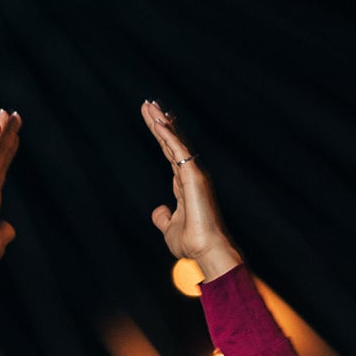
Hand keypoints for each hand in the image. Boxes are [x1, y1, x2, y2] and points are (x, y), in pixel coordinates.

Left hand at [140, 100, 242, 279]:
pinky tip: (158, 122)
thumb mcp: (169, 229)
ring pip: (176, 142)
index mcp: (185, 184)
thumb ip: (163, 218)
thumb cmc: (192, 243)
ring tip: (150, 105)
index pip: (170, 153)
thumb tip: (158, 211)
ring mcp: (194, 174)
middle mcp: (191, 175)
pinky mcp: (195, 177)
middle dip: (161, 122)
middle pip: (172, 142)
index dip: (161, 136)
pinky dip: (169, 136)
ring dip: (162, 123)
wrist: (207, 252)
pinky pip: (179, 151)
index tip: (152, 118)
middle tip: (148, 103)